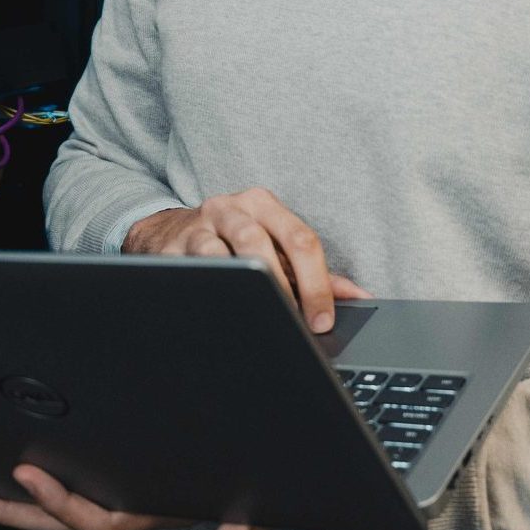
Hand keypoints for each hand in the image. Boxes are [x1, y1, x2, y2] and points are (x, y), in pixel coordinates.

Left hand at [0, 464, 273, 529]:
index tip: (26, 473)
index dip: (59, 501)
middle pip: (58, 522)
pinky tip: (7, 476)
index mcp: (150, 515)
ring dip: (11, 504)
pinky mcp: (114, 485)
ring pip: (55, 511)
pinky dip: (36, 492)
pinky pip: (69, 494)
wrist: (254, 485)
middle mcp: (127, 511)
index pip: (96, 520)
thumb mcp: (257, 512)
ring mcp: (118, 501)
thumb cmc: (251, 498)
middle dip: (9, 512)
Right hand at [123, 186, 371, 333]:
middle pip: (261, 243)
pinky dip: (211, 291)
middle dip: (283, 289)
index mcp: (263, 204)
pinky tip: (224, 311)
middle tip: (296, 324)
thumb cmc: (234, 242)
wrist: (169, 233)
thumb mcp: (274, 248)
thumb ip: (314, 272)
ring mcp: (198, 227)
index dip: (316, 283)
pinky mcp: (171, 249)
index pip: (300, 239)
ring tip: (262, 315)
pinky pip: (192, 271)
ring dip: (246, 288)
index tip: (322, 320)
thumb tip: (361, 297)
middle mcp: (231, 208)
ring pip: (222, 254)